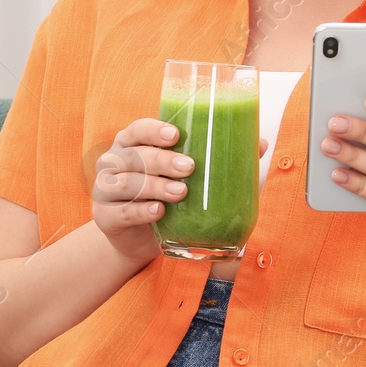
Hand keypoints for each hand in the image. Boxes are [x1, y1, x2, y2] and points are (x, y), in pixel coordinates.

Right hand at [92, 118, 267, 264]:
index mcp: (133, 144)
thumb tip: (260, 143)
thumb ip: (217, 158)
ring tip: (181, 192)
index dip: (153, 129)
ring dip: (154, 185)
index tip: (175, 134)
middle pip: (134, 155)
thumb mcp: (187, 175)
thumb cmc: (166, 196)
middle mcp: (115, 162)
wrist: (140, 238)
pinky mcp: (105, 217)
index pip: (137, 129)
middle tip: (189, 167)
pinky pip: (121, 212)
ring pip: (127, 183)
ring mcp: (106, 190)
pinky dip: (140, 211)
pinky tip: (158, 211)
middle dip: (162, 160)